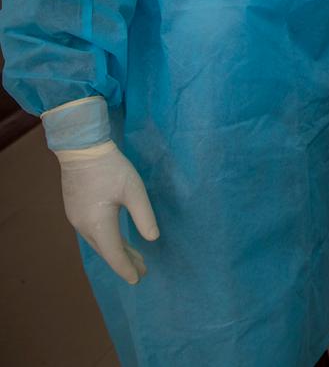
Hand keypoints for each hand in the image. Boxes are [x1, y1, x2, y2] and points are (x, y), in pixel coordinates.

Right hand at [55, 141, 159, 283]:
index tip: (138, 279)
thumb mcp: (134, 191)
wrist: (81, 150)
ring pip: (99, 242)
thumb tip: (152, 239)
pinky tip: (117, 240)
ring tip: (134, 257)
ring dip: (116, 251)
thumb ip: (144, 217)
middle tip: (142, 270)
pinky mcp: (75, 210)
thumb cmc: (111, 169)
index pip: (114, 254)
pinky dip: (107, 240)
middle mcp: (84, 226)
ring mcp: (76, 218)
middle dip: (124, 261)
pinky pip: (93, 233)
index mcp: (98, 224)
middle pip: (106, 250)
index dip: (126, 267)